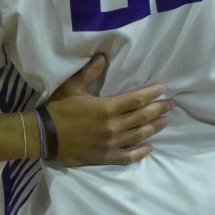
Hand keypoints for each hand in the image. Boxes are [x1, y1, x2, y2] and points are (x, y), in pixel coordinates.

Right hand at [41, 54, 169, 166]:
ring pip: (139, 135)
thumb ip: (89, 72)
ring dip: (154, 128)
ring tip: (165, 122)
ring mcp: (111, 143)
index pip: (136, 100)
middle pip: (142, 117)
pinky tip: (150, 148)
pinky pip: (128, 156)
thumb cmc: (58, 109)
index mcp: (106, 108)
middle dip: (158, 110)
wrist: (44, 136)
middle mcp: (113, 126)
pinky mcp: (106, 156)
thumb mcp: (72, 87)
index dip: (152, 94)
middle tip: (170, 105)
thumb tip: (103, 57)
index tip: (163, 90)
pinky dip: (141, 153)